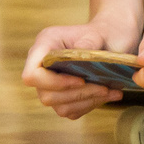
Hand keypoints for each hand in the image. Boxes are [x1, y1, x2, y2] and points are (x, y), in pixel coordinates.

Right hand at [20, 13, 141, 119]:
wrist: (112, 38)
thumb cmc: (103, 33)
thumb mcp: (100, 33)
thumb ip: (89, 41)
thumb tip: (80, 51)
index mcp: (45, 44)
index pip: (32, 74)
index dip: (52, 83)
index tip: (80, 79)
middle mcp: (43, 65)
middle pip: (46, 95)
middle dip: (77, 94)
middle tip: (103, 88)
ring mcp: (51, 83)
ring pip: (59, 106)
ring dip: (86, 101)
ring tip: (109, 91)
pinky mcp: (63, 97)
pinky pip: (70, 111)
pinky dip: (90, 105)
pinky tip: (108, 95)